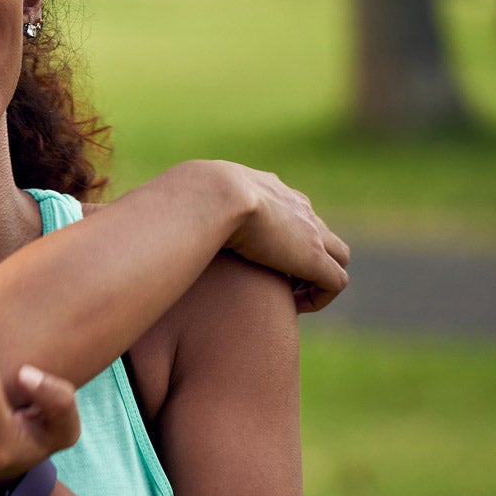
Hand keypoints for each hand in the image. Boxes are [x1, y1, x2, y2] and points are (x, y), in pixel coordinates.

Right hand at [196, 161, 351, 312]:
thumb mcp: (185, 200)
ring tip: (286, 297)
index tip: (254, 259)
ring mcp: (310, 231)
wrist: (211, 196)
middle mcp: (296, 206)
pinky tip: (290, 307)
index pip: (288, 211)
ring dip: (314, 279)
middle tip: (273, 280)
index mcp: (267, 188)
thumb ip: (182, 210)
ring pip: (335, 256)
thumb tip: (161, 220)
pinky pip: (335, 282)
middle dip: (300, 258)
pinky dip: (318, 297)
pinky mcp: (314, 257)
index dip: (278, 239)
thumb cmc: (187, 201)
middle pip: (317, 232)